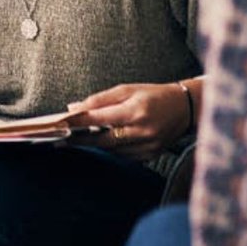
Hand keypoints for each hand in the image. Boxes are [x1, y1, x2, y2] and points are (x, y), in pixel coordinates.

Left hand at [65, 82, 188, 159]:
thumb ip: (99, 100)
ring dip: (94, 145)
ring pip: (111, 150)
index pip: (98, 119)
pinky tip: (103, 142)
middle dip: (80, 140)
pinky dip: (111, 149)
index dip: (77, 123)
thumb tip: (73, 108)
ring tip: (77, 139)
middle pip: (102, 140)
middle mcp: (142, 131)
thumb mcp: (127, 89)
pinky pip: (123, 156)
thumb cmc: (153, 95)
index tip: (60, 126)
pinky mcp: (151, 155)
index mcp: (135, 111)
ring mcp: (147, 146)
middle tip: (60, 141)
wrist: (186, 108)